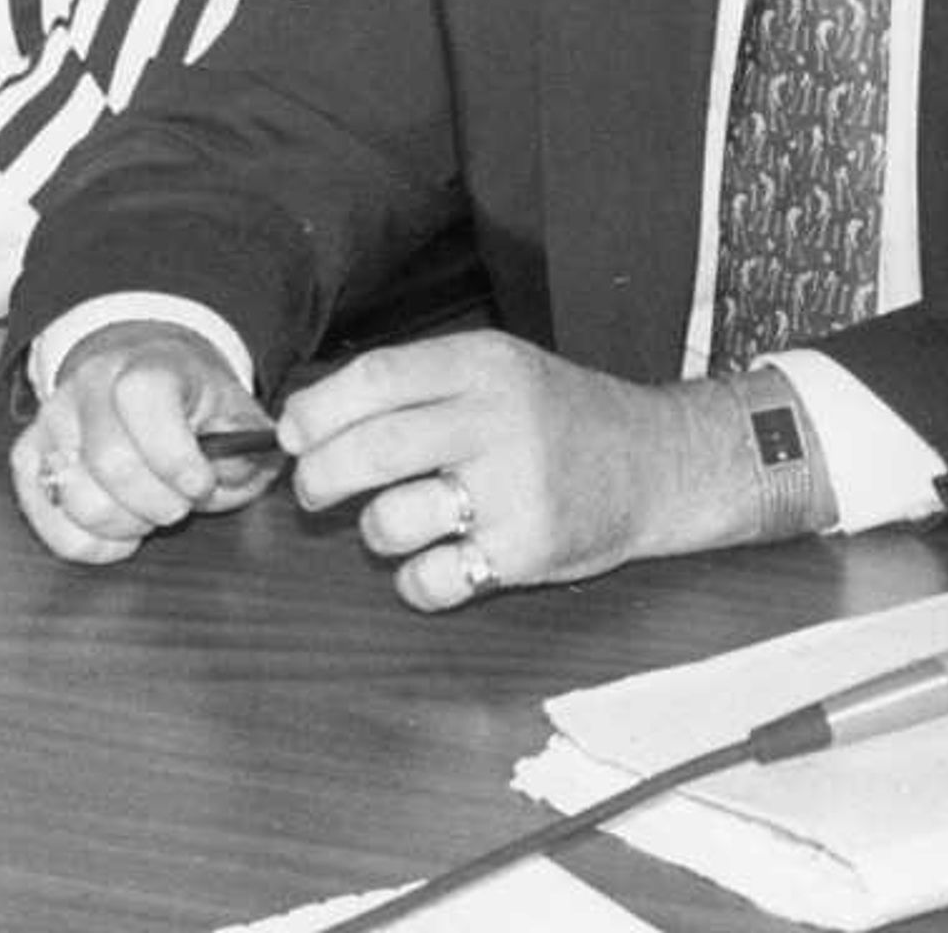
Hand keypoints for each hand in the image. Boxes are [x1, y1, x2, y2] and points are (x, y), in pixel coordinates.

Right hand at [12, 321, 278, 563]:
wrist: (148, 378)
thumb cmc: (196, 405)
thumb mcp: (238, 415)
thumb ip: (246, 448)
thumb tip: (225, 474)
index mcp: (148, 363)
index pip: (144, 397)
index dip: (175, 456)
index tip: (201, 485)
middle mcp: (90, 384)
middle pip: (111, 463)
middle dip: (158, 503)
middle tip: (181, 505)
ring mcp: (51, 420)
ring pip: (76, 498)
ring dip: (125, 524)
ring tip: (151, 512)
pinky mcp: (27, 456)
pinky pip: (45, 520)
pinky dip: (88, 543)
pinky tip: (121, 532)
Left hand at [275, 332, 782, 614]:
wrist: (654, 462)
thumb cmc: (557, 416)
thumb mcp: (499, 370)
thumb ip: (416, 385)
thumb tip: (301, 421)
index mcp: (486, 364)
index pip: (375, 379)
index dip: (315, 411)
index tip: (293, 434)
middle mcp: (499, 420)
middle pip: (369, 451)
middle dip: (319, 477)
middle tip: (317, 488)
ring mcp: (514, 489)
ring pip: (388, 523)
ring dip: (377, 530)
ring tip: (406, 519)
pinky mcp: (524, 550)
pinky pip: (427, 582)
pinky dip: (418, 581)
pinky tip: (443, 560)